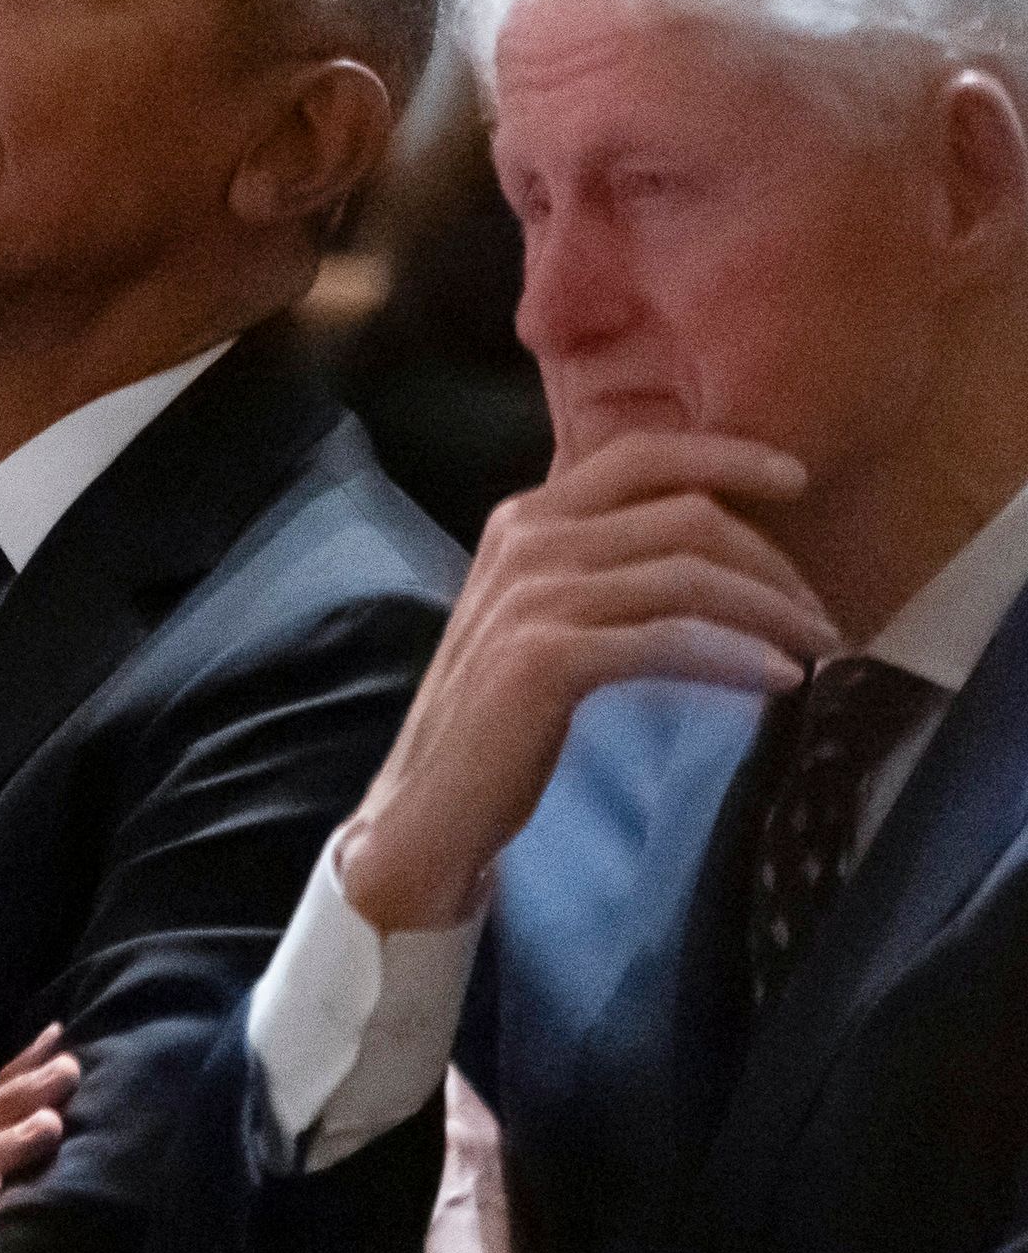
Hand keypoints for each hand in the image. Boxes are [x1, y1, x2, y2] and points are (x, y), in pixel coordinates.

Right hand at [342, 431, 831, 933]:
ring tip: (820, 650)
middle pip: (683, 515)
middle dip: (771, 560)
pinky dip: (735, 656)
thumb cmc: (501, 711)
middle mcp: (526, 541)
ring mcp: (532, 597)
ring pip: (687, 574)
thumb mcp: (541, 612)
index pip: (639, 455)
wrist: (432, 797)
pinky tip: (780, 681)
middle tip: (821, 616)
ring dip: (771, 610)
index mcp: (525, 518)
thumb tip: (705, 540)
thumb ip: (598, 564)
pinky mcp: (544, 658)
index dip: (725, 455)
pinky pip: (667, 639)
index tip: (796, 478)